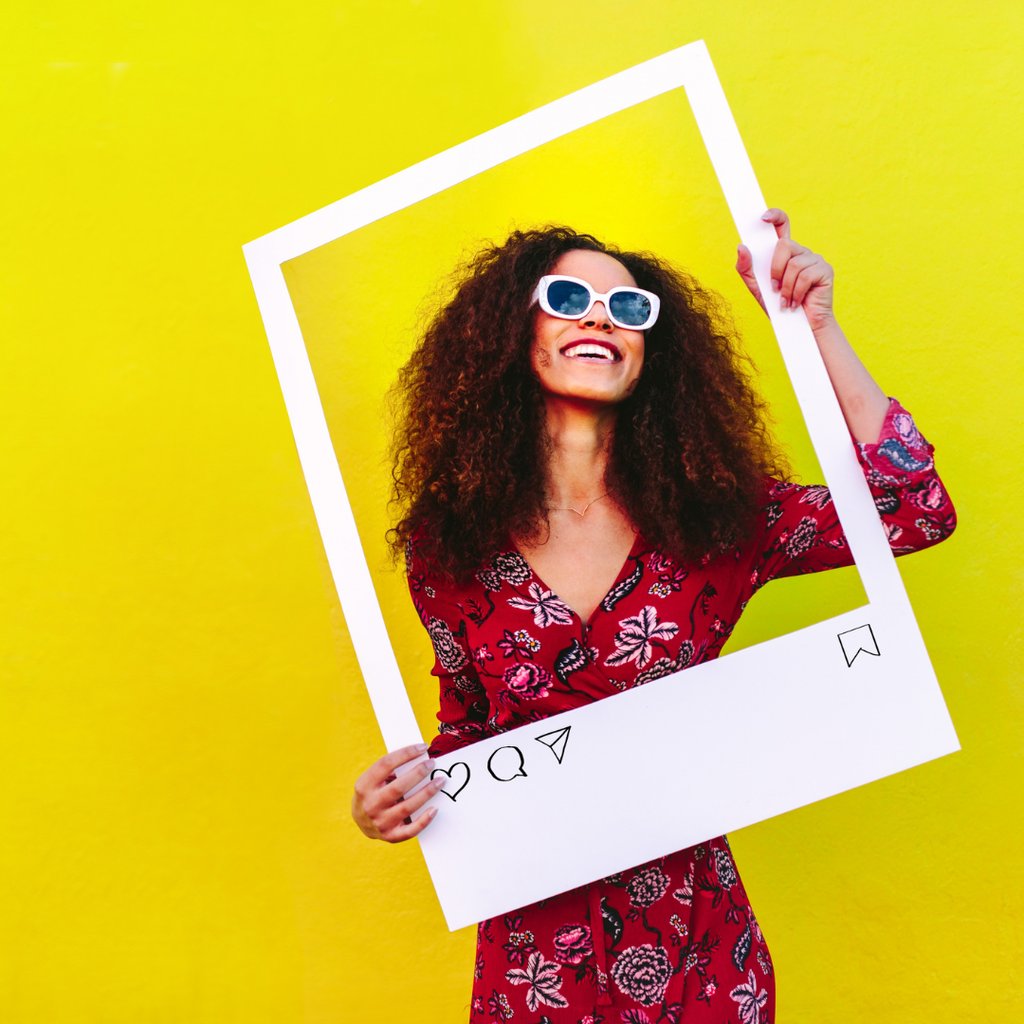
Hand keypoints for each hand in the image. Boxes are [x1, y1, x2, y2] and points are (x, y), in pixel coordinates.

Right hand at [351, 742, 443, 842]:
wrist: (360, 822)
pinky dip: (424, 820)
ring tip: (440, 781)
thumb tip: (418, 757)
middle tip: (432, 764)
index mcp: (364, 786)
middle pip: (398, 787)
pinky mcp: (391, 836)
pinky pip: (410, 831)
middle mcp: (371, 805)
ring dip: (426, 793)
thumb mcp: (372, 779)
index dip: (405, 754)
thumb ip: (390, 770)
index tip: (422, 747)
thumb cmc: (373, 793)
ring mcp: (380, 822)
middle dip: (418, 773)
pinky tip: (435, 809)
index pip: (385, 765)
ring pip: (407, 807)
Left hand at [736, 208, 835, 331]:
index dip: (775, 216)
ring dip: (786, 287)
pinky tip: (795, 303)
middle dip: (775, 269)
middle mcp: (801, 252)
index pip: (782, 226)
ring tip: (786, 301)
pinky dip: (796, 292)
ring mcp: (815, 260)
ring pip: (794, 263)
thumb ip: (746, 269)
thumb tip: (742, 247)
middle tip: (774, 288)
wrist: (799, 328)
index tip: (762, 218)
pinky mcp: (825, 270)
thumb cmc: (779, 307)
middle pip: (785, 245)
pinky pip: (805, 275)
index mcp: (785, 253)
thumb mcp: (757, 288)